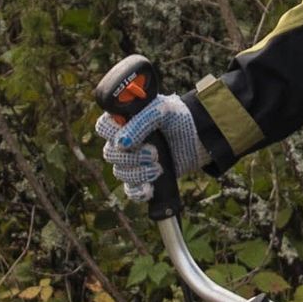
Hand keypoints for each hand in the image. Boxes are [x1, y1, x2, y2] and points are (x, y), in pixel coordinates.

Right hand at [96, 91, 207, 208]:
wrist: (199, 138)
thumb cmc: (179, 118)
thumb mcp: (163, 110)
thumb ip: (142, 121)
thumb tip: (121, 143)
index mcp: (124, 121)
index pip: (103, 127)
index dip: (110, 134)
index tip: (127, 139)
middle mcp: (123, 142)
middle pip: (110, 154)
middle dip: (131, 156)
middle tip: (154, 153)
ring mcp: (132, 161)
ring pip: (120, 172)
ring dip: (138, 172)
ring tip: (159, 168)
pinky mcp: (143, 178)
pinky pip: (130, 190)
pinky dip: (139, 191)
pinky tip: (150, 188)